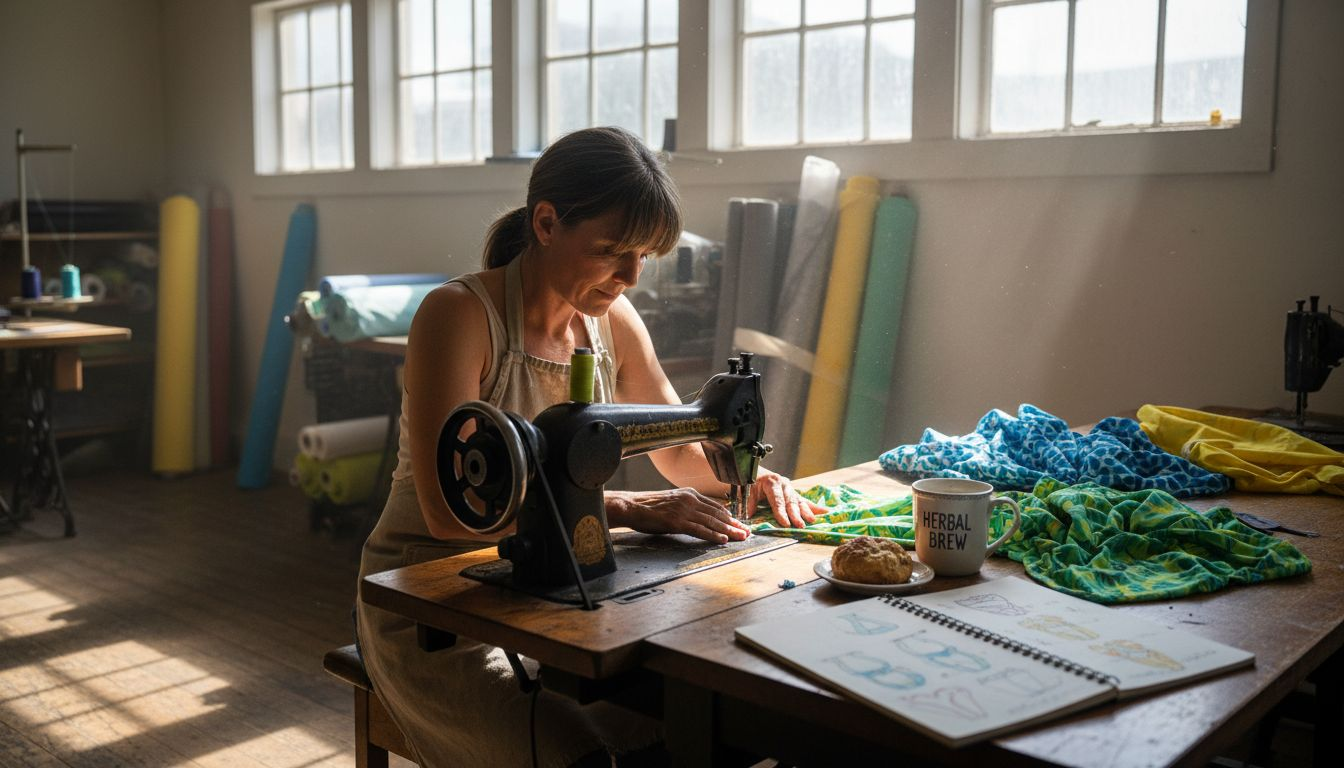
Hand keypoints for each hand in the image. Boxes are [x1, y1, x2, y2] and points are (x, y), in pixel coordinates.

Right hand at [606, 489, 750, 543]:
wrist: (631, 506)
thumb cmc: (649, 506)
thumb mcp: (672, 501)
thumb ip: (687, 506)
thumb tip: (700, 516)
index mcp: (689, 494)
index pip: (715, 506)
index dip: (730, 516)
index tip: (739, 523)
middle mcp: (690, 500)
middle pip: (718, 514)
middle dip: (735, 524)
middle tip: (747, 532)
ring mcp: (684, 511)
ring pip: (712, 522)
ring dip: (729, 531)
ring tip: (741, 537)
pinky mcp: (677, 522)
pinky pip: (700, 530)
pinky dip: (713, 535)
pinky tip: (723, 540)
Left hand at [749, 471, 826, 528]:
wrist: (754, 471)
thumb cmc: (750, 481)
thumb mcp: (746, 490)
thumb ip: (749, 502)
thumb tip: (749, 516)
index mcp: (772, 482)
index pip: (777, 500)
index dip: (781, 512)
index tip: (785, 523)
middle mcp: (784, 484)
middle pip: (790, 502)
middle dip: (796, 515)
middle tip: (800, 525)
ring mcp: (790, 489)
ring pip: (799, 501)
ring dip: (806, 512)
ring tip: (812, 521)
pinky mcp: (794, 493)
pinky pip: (805, 500)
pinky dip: (814, 507)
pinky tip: (825, 512)